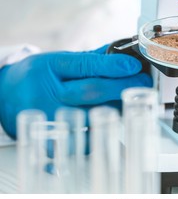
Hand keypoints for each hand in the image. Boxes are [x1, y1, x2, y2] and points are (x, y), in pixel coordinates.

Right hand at [0, 45, 151, 138]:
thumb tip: (124, 56)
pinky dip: (101, 132)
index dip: (113, 66)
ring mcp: (49, 118)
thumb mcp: (58, 60)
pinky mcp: (50, 140)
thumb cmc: (38, 77)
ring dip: (117, 109)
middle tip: (142, 83)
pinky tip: (111, 122)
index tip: (134, 66)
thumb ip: (90, 60)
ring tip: (129, 102)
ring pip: (92, 117)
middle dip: (123, 86)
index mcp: (50, 67)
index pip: (86, 65)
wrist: (5, 96)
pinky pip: (82, 141)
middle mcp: (48, 92)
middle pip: (92, 91)